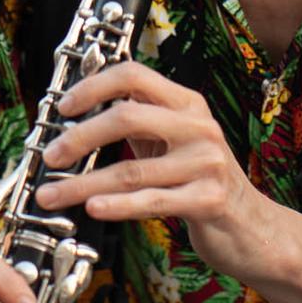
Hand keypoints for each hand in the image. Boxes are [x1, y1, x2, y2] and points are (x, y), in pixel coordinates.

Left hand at [33, 61, 274, 277]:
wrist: (251, 226)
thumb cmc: (201, 181)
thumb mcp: (174, 141)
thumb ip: (139, 121)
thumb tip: (78, 112)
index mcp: (187, 104)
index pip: (134, 76)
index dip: (93, 86)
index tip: (64, 107)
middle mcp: (199, 127)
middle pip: (127, 117)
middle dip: (79, 138)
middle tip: (50, 157)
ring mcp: (207, 163)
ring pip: (130, 171)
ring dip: (82, 184)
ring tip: (51, 195)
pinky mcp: (209, 200)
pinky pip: (152, 201)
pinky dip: (117, 205)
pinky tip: (93, 208)